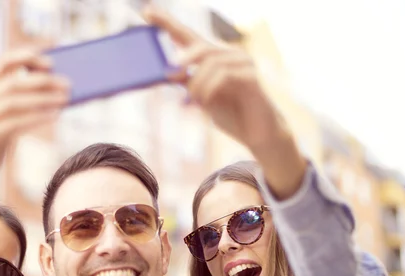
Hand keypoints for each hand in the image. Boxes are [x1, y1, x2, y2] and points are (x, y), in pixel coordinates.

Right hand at [0, 49, 69, 197]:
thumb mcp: (2, 127)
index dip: (26, 58)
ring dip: (42, 99)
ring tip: (64, 99)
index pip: (2, 65)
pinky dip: (35, 118)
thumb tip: (53, 98)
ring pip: (12, 102)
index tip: (51, 60)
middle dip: (42, 81)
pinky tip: (53, 116)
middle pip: (11, 83)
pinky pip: (11, 125)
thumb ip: (18, 112)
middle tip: (67, 84)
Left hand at [144, 6, 306, 198]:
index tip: (146, 12)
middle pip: (200, 44)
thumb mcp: (203, 99)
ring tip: (193, 101)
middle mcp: (229, 55)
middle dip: (183, 58)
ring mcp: (243, 63)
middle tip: (172, 73)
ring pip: (210, 61)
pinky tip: (205, 102)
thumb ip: (188, 84)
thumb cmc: (231, 114)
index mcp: (214, 58)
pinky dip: (209, 88)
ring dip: (196, 83)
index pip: (187, 36)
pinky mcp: (251, 77)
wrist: (258, 134)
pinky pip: (224, 75)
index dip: (167, 22)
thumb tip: (169, 72)